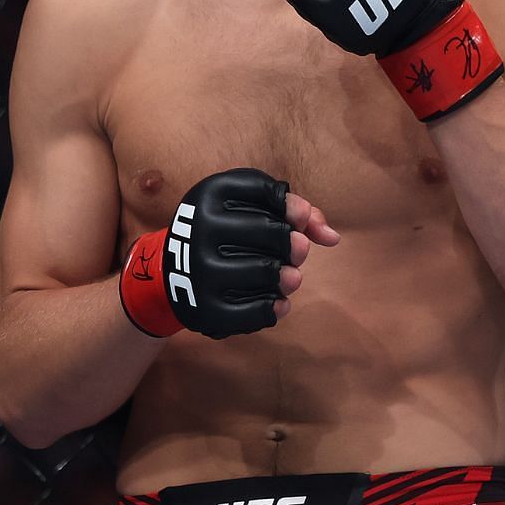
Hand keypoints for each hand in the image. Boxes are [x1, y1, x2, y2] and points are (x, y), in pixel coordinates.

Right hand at [120, 169, 340, 338]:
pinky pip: (255, 310)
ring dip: (290, 278)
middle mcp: (199, 227)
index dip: (295, 209)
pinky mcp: (203, 307)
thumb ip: (297, 212)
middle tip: (297, 254)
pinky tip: (278, 302)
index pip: (270, 193)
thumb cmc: (227, 231)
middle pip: (275, 233)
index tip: (296, 221)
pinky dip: (275, 308)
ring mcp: (198, 269)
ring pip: (268, 271)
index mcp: (209, 194)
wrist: (172, 272)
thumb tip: (332, 237)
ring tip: (291, 278)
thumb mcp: (251, 208)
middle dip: (296, 246)